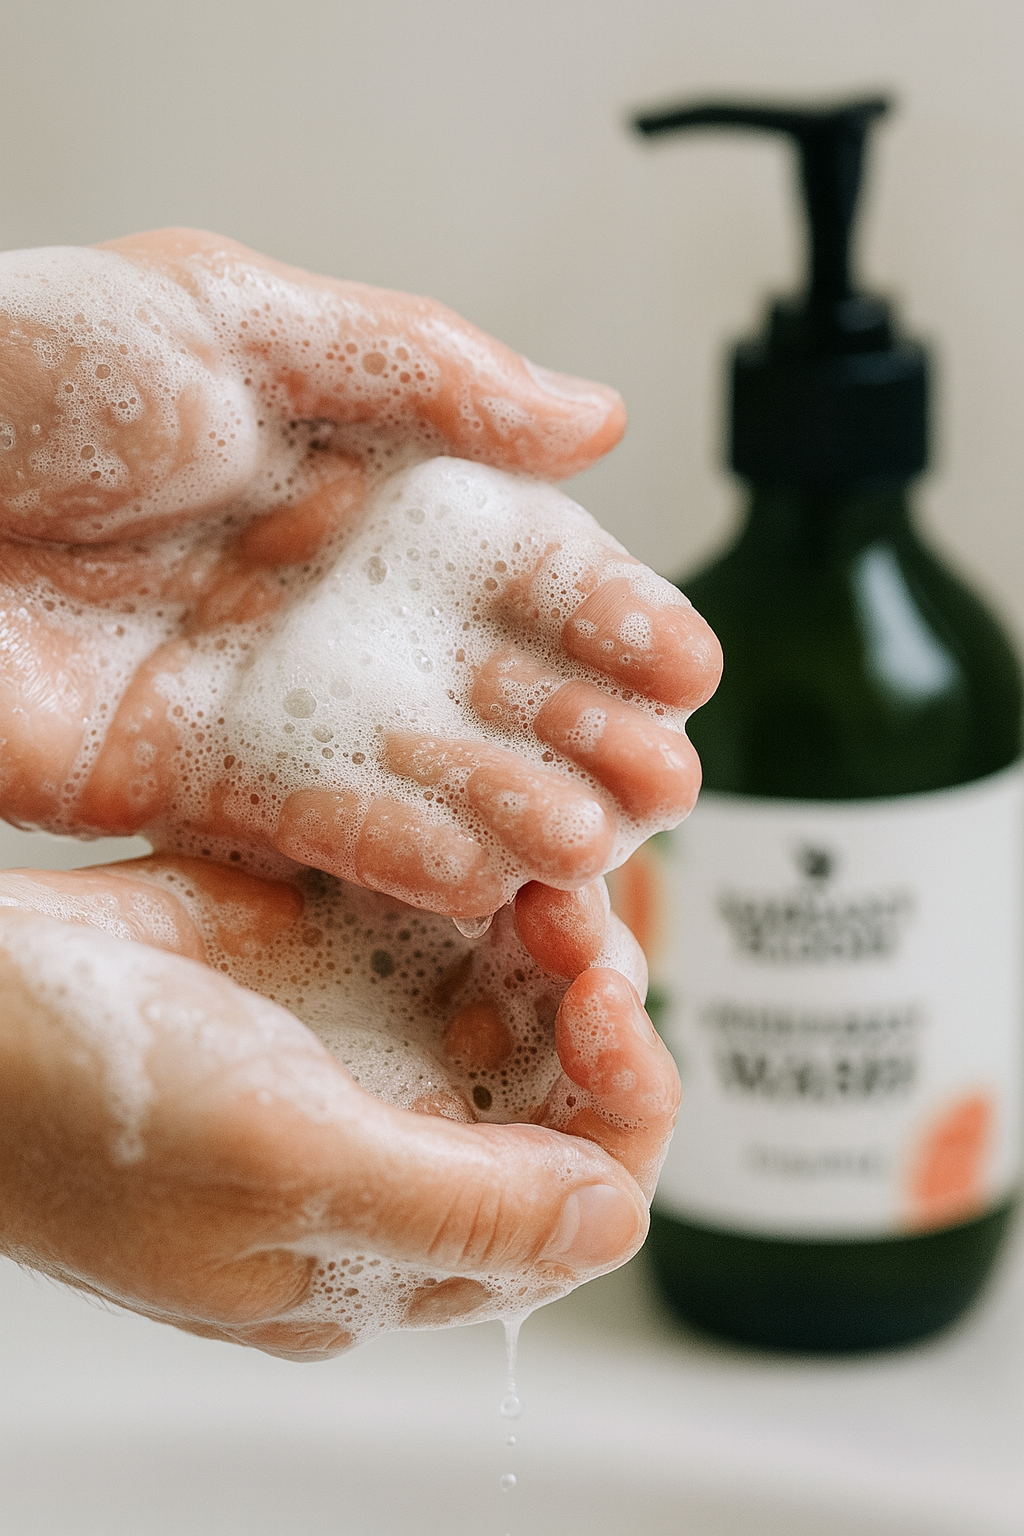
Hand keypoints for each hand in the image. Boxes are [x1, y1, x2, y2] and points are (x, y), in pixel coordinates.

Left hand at [0, 229, 718, 912]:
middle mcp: (330, 599)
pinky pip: (320, 827)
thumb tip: (598, 417)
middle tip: (670, 782)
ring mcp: (270, 697)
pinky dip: (405, 852)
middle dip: (594, 732)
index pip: (523, 560)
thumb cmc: (29, 369)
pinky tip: (485, 878)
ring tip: (600, 848)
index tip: (689, 666)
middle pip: (498, 681)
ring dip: (520, 810)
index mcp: (357, 477)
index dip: (612, 614)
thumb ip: (429, 373)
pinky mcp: (196, 781)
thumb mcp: (240, 318)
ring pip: (429, 768)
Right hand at [0, 859, 677, 1358]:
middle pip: (560, 1105)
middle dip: (596, 1022)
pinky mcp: (338, 971)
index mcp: (378, 1254)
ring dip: (559, 956)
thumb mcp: (280, 1173)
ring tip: (542, 892)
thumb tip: (611, 1219)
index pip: (567, 1216)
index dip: (617, 1123)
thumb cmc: (87, 1106)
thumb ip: (458, 1209)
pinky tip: (500, 875)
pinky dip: (500, 910)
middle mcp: (389, 1160)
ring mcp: (364, 1059)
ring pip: (524, 1016)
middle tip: (577, 938)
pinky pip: (462, 945)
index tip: (609, 1026)